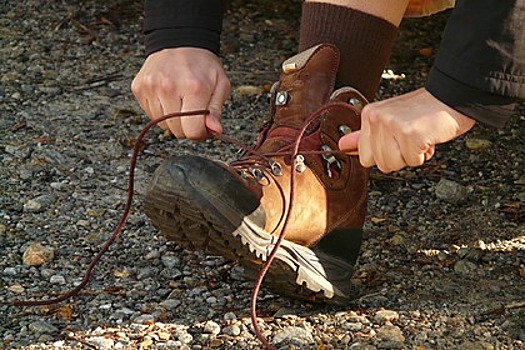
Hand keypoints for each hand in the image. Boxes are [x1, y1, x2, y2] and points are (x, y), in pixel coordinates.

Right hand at [131, 47, 230, 139]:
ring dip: (172, 119)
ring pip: (162, 124)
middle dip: (186, 126)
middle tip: (192, 111)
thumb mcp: (220, 85)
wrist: (181, 42)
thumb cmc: (203, 65)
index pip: (192, 131)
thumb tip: (215, 130)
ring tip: (180, 101)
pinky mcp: (139, 88)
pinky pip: (150, 114)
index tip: (203, 125)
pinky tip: (168, 97)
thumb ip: (216, 110)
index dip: (199, 133)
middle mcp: (168, 87)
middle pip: (176, 131)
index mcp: (193, 88)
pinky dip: (160, 111)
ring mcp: (151, 87)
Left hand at [339, 88, 475, 172]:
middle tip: (410, 137)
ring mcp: (392, 125)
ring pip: (394, 165)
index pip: (365, 157)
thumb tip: (342, 146)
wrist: (452, 97)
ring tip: (418, 136)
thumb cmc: (422, 111)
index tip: (397, 139)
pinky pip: (413, 161)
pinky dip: (424, 154)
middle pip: (380, 164)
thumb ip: (364, 135)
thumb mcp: (389, 120)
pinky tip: (427, 137)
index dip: (385, 154)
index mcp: (369, 115)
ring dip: (411, 156)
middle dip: (399, 157)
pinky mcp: (410, 133)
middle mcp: (377, 118)